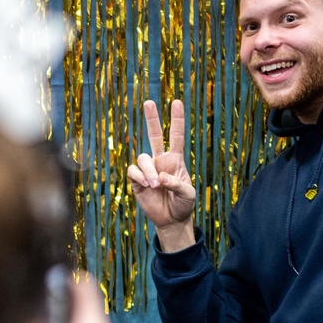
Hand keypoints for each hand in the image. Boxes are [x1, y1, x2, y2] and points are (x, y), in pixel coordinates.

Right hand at [127, 100, 196, 251]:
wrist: (172, 219)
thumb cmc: (183, 204)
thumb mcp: (188, 195)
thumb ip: (177, 184)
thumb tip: (161, 177)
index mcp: (175, 160)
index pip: (176, 136)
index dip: (177, 119)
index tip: (176, 102)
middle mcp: (160, 160)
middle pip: (154, 135)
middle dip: (151, 119)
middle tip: (149, 102)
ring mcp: (148, 170)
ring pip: (142, 157)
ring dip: (149, 171)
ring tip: (156, 185)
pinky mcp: (137, 181)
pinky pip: (133, 171)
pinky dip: (139, 176)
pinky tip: (147, 185)